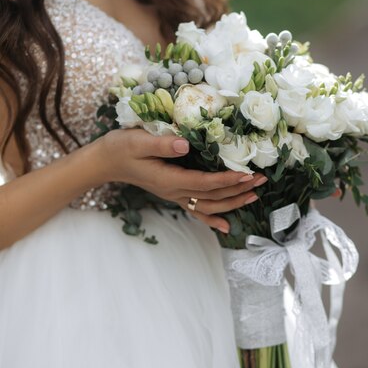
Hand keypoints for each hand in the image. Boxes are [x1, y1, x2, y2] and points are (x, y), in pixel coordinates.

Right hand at [95, 129, 267, 232]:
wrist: (106, 162)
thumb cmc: (121, 148)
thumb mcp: (138, 141)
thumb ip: (162, 144)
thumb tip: (185, 145)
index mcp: (169, 179)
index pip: (204, 183)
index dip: (227, 180)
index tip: (246, 174)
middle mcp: (174, 192)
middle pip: (212, 196)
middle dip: (238, 189)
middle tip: (261, 180)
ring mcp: (174, 196)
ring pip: (208, 206)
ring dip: (232, 202)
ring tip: (253, 196)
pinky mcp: (173, 194)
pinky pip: (196, 211)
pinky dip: (212, 219)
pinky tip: (226, 227)